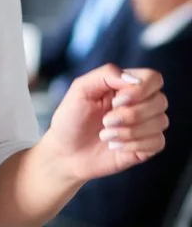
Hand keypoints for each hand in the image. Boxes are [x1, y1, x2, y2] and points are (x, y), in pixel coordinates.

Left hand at [46, 64, 167, 183]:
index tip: (115, 101)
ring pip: (161, 121)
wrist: (64, 152)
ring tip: (105, 135)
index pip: (154, 78)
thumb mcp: (81, 88)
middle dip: (131, 114)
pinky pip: (158, 142)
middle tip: (106, 121)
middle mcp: (141, 103)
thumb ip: (107, 74)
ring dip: (130, 131)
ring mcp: (145, 126)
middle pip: (160, 101)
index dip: (140, 90)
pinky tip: (115, 146)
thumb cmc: (71, 118)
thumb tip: (135, 80)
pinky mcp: (146, 147)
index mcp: (126, 86)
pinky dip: (134, 145)